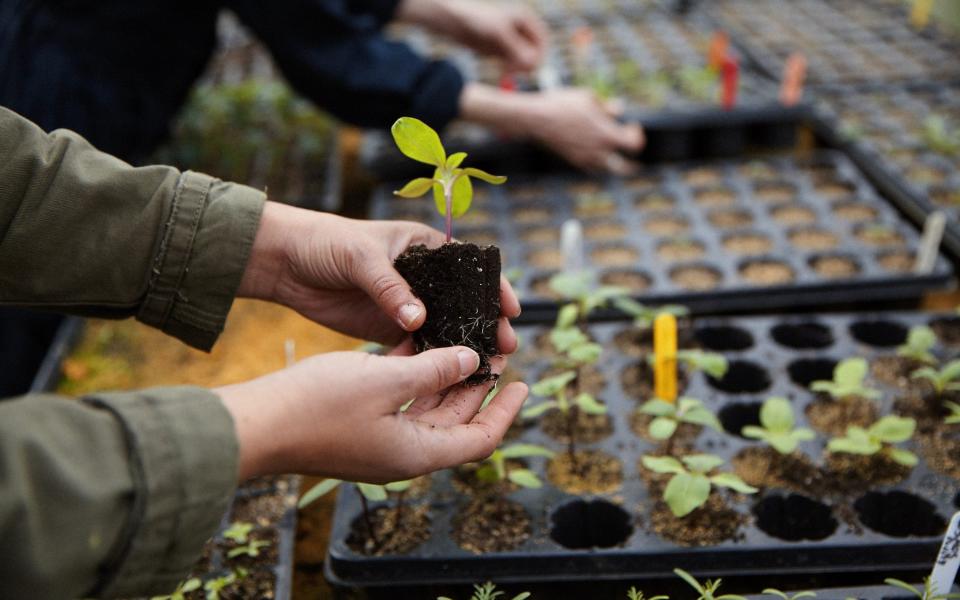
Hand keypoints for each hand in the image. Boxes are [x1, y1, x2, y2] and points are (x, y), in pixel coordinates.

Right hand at [218, 345, 527, 481]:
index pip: (479, 440)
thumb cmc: (319, 405)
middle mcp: (403, 452)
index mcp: (416, 453)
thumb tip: (471, 362)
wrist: (258, 422)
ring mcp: (380, 439)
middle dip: (477, 386)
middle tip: (494, 351)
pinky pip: (399, 399)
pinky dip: (414, 374)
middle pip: (456, 421)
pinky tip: (420, 340)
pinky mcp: (360, 423)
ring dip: (446, 376)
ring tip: (463, 340)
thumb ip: (434, 370)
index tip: (522, 382)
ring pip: (427, 407)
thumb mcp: (386, 380)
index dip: (505, 412)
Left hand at [238, 202, 520, 348]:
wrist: (286, 263)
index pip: (469, 268)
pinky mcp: (390, 328)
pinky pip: (419, 346)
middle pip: (464, 303)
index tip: (510, 309)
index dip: (493, 287)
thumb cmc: (327, 244)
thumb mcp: (361, 258)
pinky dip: (435, 359)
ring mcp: (408, 305)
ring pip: (446, 327)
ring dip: (465, 345)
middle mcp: (424, 278)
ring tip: (486, 366)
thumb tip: (418, 321)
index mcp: (425, 248)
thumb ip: (390, 288)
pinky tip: (451, 375)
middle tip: (504, 347)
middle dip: (486, 323)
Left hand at [397, 0, 547, 72]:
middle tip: (514, 72)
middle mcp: (522, 30)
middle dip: (528, 63)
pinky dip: (510, 70)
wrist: (455, 23)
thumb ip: (517, 49)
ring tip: (506, 71)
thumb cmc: (477, 21)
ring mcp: (513, 42)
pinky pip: (513, 65)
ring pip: (524, 61)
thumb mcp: (499, 35)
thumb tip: (532, 64)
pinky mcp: (502, 51)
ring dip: (518, 69)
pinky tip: (502, 72)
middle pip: (536, 53)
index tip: (529, 66)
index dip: (539, 55)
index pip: (543, 41)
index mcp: (526, 19)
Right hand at [521, 89, 644, 173]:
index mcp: (606, 135)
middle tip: (633, 156)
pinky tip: (595, 150)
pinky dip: (597, 162)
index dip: (637, 135)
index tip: (632, 125)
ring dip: (613, 161)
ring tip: (611, 149)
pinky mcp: (573, 161)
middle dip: (631, 163)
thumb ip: (608, 107)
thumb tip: (619, 110)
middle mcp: (597, 152)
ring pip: (606, 169)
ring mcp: (584, 159)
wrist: (536, 119)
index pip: (634, 145)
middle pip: (624, 168)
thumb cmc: (563, 104)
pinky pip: (591, 167)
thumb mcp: (589, 98)